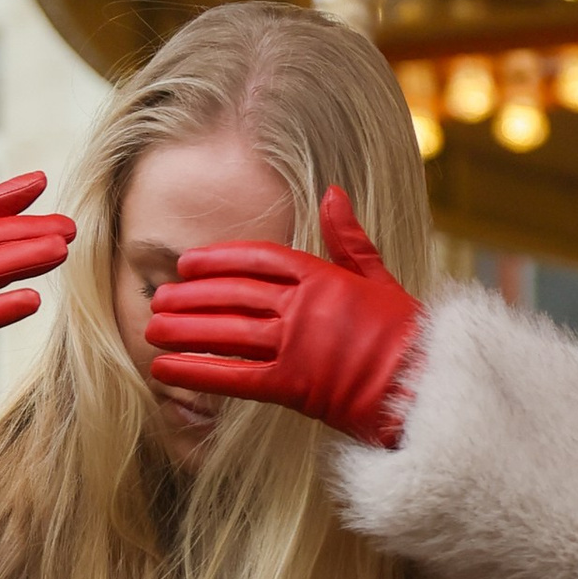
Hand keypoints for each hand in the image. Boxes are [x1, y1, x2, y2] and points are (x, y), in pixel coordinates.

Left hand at [145, 189, 423, 451]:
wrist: (426, 386)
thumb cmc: (407, 335)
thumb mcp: (379, 278)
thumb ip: (350, 239)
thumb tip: (333, 192)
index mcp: (324, 276)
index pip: (259, 258)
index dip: (219, 259)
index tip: (187, 264)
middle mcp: (305, 306)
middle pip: (234, 294)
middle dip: (191, 296)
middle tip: (158, 297)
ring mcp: (297, 345)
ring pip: (227, 331)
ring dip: (184, 329)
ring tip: (150, 328)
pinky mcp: (293, 386)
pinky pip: (234, 377)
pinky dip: (196, 372)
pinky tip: (165, 369)